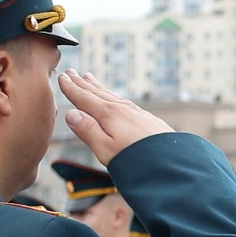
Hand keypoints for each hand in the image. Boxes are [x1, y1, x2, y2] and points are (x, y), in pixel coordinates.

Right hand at [57, 70, 171, 165]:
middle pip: (97, 93)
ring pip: (111, 96)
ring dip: (98, 86)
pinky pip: (124, 102)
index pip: (85, 99)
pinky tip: (115, 99)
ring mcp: (137, 113)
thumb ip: (88, 131)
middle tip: (71, 72)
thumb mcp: (106, 149)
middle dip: (83, 83)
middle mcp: (123, 109)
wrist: (173, 164)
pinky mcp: (148, 120)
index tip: (62, 78)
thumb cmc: (137, 160)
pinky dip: (113, 96)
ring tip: (89, 78)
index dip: (72, 89)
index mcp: (109, 115)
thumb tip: (70, 114)